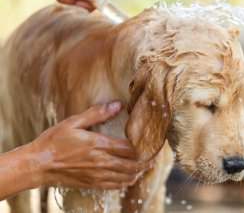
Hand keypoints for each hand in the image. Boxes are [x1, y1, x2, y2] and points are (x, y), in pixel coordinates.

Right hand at [29, 101, 152, 189]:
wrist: (38, 165)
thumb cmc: (54, 141)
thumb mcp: (74, 122)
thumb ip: (97, 113)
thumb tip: (117, 104)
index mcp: (99, 145)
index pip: (131, 149)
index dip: (146, 147)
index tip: (155, 143)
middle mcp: (102, 163)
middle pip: (134, 165)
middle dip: (148, 162)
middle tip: (156, 156)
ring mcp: (98, 176)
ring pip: (127, 178)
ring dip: (140, 172)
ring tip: (146, 164)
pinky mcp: (93, 184)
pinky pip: (116, 186)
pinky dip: (127, 181)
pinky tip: (130, 175)